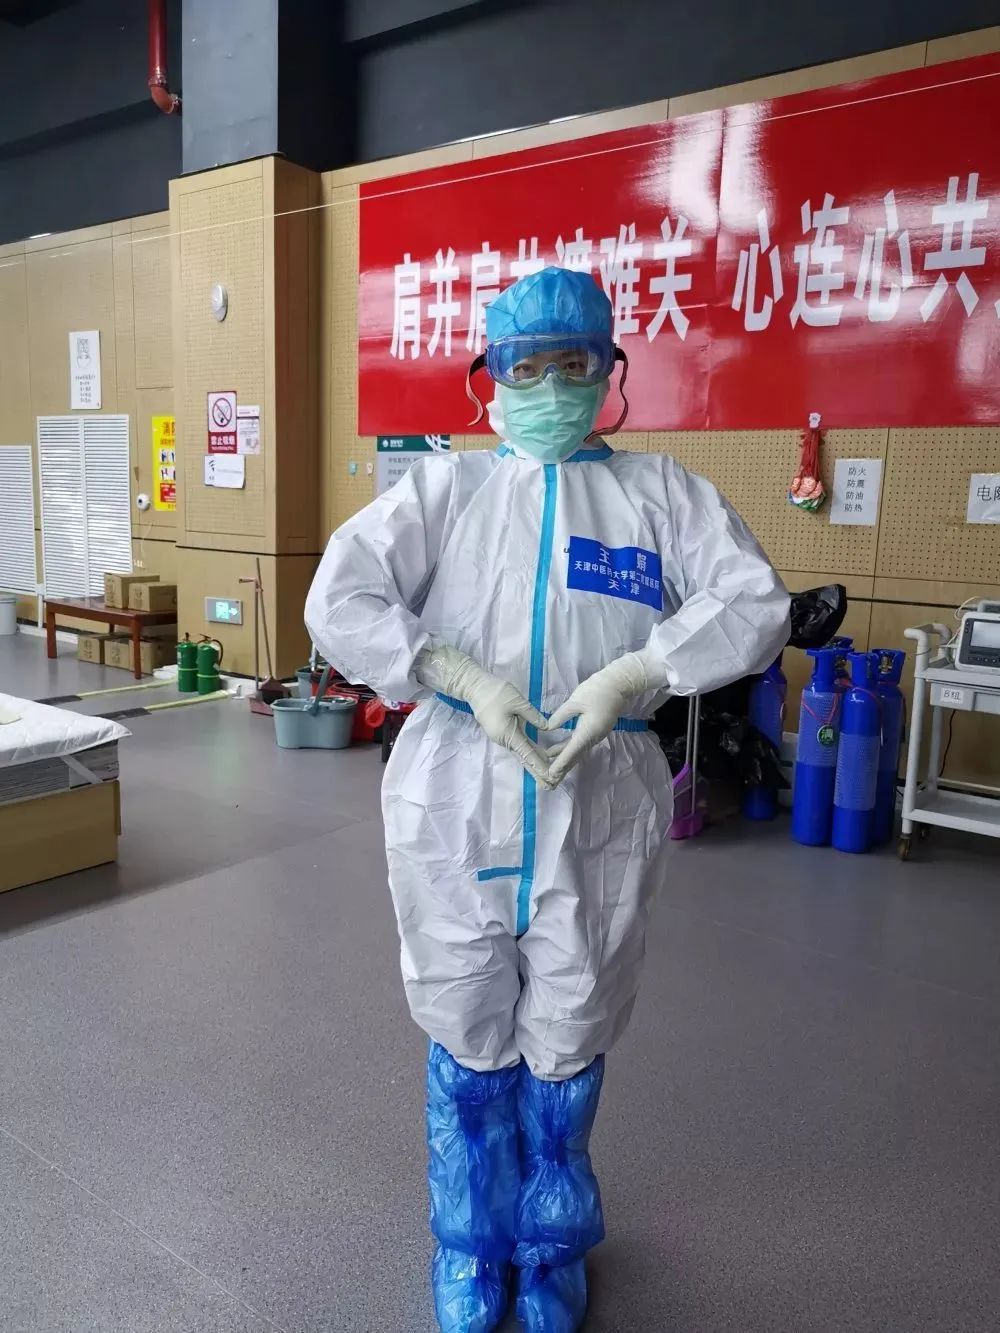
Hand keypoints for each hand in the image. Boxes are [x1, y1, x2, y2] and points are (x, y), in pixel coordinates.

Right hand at [415, 645, 553, 787]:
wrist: (475, 688)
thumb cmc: (496, 693)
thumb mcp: (518, 701)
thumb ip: (533, 716)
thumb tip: (547, 728)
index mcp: (508, 735)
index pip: (528, 754)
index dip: (540, 766)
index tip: (550, 777)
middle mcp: (505, 741)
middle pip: (525, 759)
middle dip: (538, 772)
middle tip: (551, 786)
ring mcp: (503, 738)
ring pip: (522, 754)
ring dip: (535, 764)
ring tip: (548, 776)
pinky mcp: (503, 733)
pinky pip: (519, 747)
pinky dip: (530, 754)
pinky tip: (539, 758)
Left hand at [546, 653, 648, 783]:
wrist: (619, 683)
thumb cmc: (597, 690)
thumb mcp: (575, 701)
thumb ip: (561, 716)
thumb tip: (548, 728)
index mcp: (588, 731)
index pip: (571, 751)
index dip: (560, 763)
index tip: (551, 774)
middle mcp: (593, 737)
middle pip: (576, 756)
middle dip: (563, 768)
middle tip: (550, 780)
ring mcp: (596, 734)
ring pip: (578, 751)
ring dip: (565, 760)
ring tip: (551, 769)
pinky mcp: (596, 729)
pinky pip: (581, 744)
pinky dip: (570, 750)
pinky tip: (558, 750)